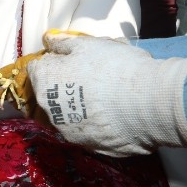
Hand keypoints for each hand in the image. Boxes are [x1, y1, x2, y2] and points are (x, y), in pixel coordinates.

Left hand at [26, 34, 186, 156]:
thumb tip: (47, 41)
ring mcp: (66, 131)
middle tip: (93, 77)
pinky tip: (114, 115)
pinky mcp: (87, 145)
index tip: (72, 60)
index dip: (54, 62)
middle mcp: (48, 109)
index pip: (37, 68)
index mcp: (43, 81)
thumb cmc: (114, 67)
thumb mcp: (87, 44)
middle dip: (65, 84)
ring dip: (78, 106)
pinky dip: (95, 124)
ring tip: (107, 98)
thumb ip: (63, 43)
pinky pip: (87, 130)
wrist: (149, 103)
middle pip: (50, 93)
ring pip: (67, 114)